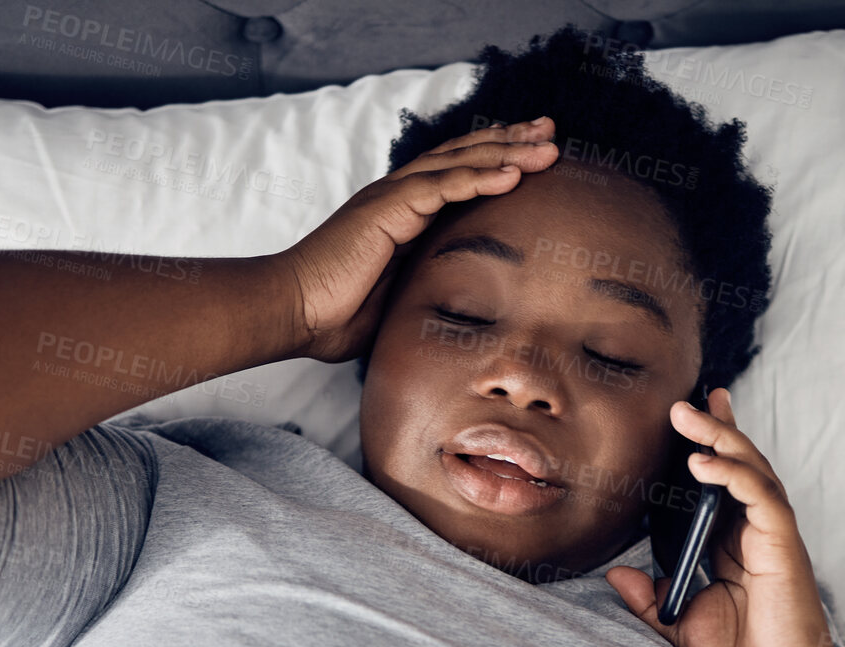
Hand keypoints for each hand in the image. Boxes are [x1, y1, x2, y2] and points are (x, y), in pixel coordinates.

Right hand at [274, 117, 560, 363]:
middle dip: (510, 142)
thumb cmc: (333, 315)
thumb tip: (459, 312)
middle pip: (464, 156)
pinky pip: (442, 187)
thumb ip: (424, 290)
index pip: (457, 174)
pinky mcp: (387, 209)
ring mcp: (392, 198)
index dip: (495, 160)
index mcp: (402, 213)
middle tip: (551, 133)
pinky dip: (479, 177)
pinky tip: (512, 174)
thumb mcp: (396, 300)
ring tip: (546, 146)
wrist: (293, 312)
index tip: (533, 157)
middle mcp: (399, 195)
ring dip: (506, 152)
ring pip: (459, 163)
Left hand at [605, 389, 844, 646]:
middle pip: (738, 467)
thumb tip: (617, 575)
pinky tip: (705, 462)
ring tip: (690, 414)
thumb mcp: (678, 624)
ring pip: (752, 472)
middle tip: (687, 399)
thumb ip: (650, 598)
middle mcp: (755, 534)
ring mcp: (773, 538)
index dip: (707, 448)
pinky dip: (734, 476)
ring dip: (721, 439)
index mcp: (732, 546)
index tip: (686, 416)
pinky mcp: (784, 547)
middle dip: (716, 428)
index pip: (719, 485)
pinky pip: (762, 498)